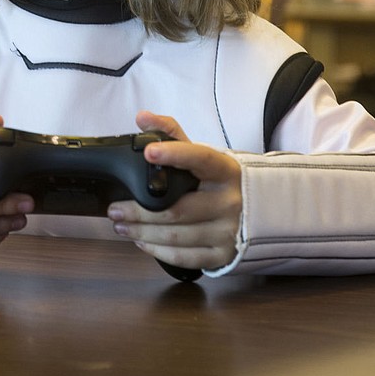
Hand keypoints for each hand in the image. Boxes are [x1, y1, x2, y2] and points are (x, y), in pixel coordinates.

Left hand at [106, 111, 241, 271]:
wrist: (259, 212)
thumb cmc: (219, 181)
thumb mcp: (202, 154)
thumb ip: (172, 134)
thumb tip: (143, 118)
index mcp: (225, 171)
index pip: (200, 158)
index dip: (175, 154)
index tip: (149, 151)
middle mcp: (229, 202)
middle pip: (176, 209)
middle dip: (138, 211)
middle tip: (114, 208)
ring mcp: (228, 231)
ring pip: (175, 235)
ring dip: (141, 232)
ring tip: (120, 224)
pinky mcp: (222, 255)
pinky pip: (183, 257)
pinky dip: (157, 250)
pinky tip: (141, 240)